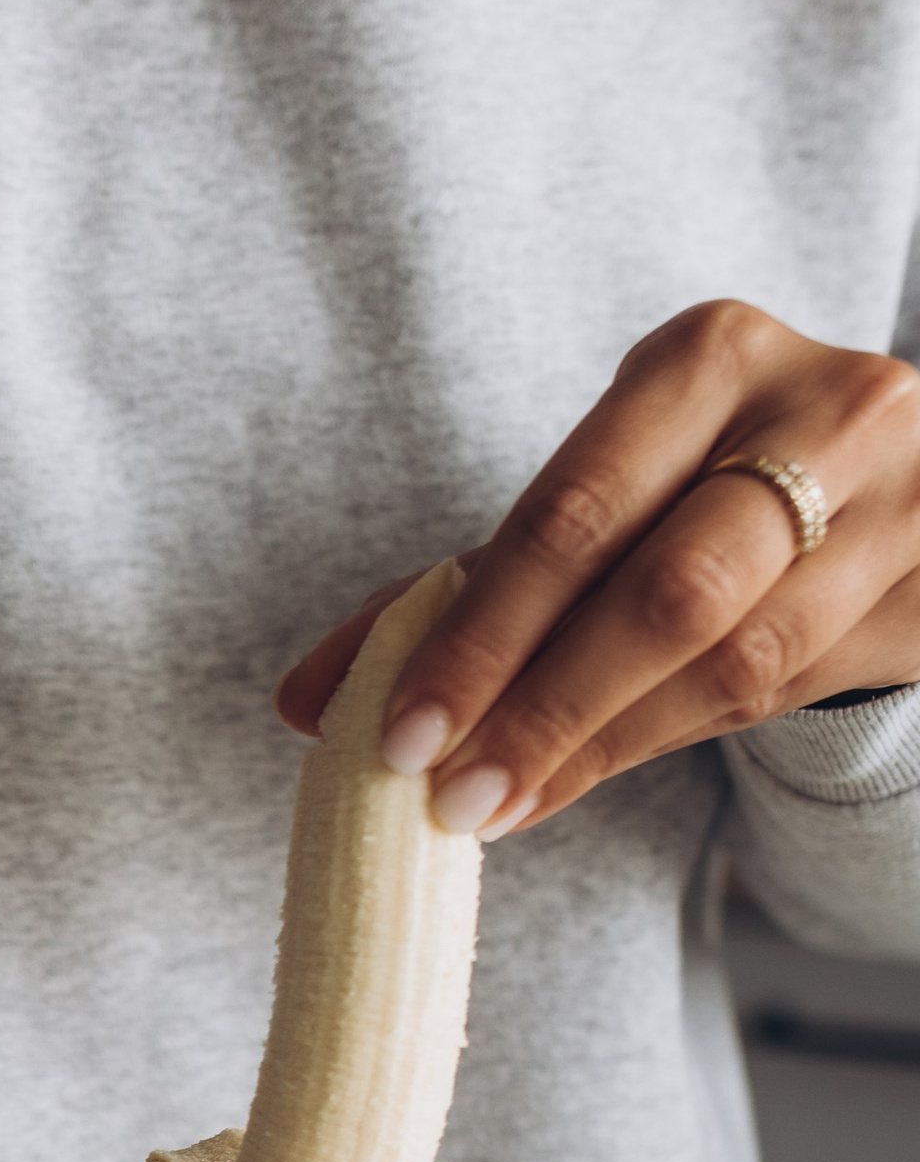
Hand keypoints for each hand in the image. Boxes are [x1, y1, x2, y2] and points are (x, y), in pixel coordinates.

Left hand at [277, 301, 919, 835]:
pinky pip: (782, 692)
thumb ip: (458, 588)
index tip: (400, 731)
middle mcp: (822, 411)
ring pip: (734, 659)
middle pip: (666, 591)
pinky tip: (574, 781)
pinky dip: (659, 743)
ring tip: (496, 803)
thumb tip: (302, 700)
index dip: (481, 634)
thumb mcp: (598, 493)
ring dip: (597, 746)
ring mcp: (901, 503)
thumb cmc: (703, 482)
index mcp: (711, 357)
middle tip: (446, 794)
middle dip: (540, 706)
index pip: (576, 511)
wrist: (901, 476)